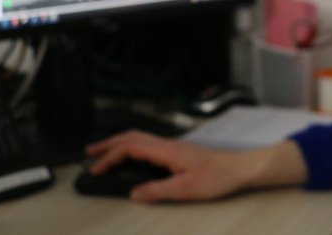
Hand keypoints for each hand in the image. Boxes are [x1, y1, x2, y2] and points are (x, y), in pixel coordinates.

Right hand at [84, 131, 307, 202]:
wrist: (241, 169)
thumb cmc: (219, 176)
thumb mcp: (186, 189)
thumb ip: (158, 191)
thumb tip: (133, 194)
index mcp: (167, 150)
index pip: (131, 146)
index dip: (110, 156)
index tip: (95, 169)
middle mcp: (168, 145)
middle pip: (132, 137)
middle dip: (108, 144)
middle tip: (89, 153)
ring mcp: (174, 147)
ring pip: (140, 139)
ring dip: (120, 144)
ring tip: (104, 154)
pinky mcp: (179, 153)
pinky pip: (149, 145)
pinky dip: (133, 148)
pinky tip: (132, 158)